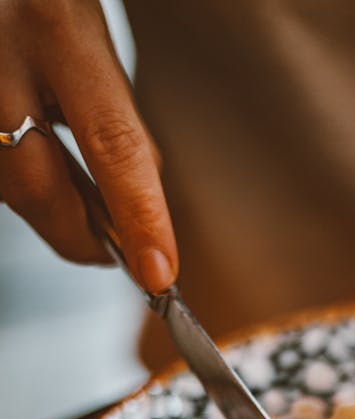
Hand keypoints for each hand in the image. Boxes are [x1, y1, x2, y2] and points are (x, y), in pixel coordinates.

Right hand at [0, 0, 176, 291]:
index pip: (112, 143)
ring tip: (86, 204)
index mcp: (56, 28)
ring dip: (54, 208)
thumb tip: (140, 201)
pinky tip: (47, 171)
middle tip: (115, 254)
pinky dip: (28, 184)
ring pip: (11, 188)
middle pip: (40, 189)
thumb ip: (115, 116)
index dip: (139, 217)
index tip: (158, 271)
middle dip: (83, 236)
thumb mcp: (89, 35)